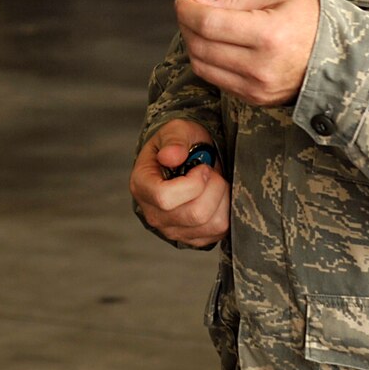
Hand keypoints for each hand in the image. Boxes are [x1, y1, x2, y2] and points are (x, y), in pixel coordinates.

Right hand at [130, 118, 228, 247]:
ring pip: (211, 224)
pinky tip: (218, 197)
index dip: (193, 183)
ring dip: (223, 199)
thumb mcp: (177, 130)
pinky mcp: (192, 239)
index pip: (165, 197)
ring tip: (216, 184)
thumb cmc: (180, 144)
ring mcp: (172, 230)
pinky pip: (220, 232)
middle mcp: (154, 214)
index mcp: (142, 186)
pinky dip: (226, 211)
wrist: (186, 160)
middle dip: (215, 188)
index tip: (202, 168)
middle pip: (195, 214)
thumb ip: (174, 140)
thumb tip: (171, 156)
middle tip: (212, 173)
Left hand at [176, 0, 319, 106]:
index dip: (187, 10)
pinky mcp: (254, 99)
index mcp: (268, 34)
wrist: (341, 57)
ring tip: (204, 26)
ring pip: (201, 65)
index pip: (208, 23)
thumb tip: (200, 2)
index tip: (183, 0)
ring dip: (193, 43)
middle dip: (187, 24)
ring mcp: (256, 87)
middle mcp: (260, 66)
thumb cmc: (312, 19)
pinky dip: (208, 60)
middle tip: (191, 10)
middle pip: (199, 45)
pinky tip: (218, 45)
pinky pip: (215, 79)